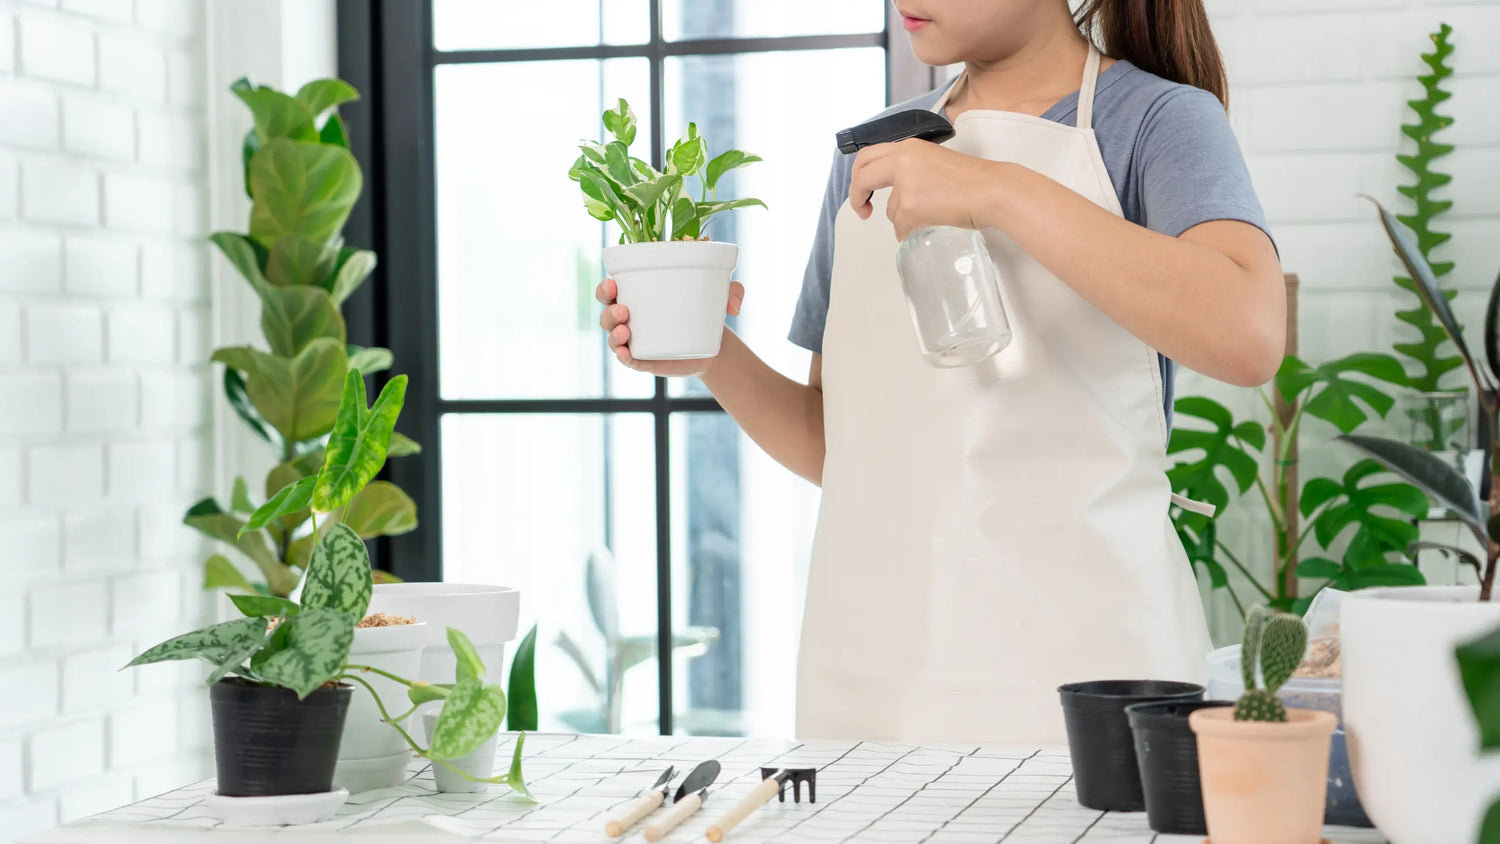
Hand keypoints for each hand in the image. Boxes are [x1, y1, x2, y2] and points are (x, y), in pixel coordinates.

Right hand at [596, 277, 744, 376]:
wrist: (714, 346)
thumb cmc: (708, 311)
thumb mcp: (722, 296)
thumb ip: (733, 292)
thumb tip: (735, 306)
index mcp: (639, 296)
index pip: (613, 289)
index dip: (606, 286)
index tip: (612, 281)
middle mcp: (632, 318)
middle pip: (607, 313)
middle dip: (607, 309)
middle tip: (622, 309)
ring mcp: (636, 341)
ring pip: (613, 336)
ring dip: (613, 333)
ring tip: (624, 330)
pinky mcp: (645, 360)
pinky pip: (628, 360)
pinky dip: (623, 357)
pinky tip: (625, 353)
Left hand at [848, 138, 1002, 240]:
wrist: (991, 191)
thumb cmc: (972, 180)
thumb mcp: (934, 161)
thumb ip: (911, 168)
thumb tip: (896, 188)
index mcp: (908, 147)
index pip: (867, 155)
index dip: (859, 175)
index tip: (863, 189)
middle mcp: (902, 160)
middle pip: (862, 177)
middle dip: (857, 196)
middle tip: (863, 209)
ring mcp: (905, 184)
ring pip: (890, 210)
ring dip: (904, 217)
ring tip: (933, 211)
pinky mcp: (910, 206)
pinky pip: (900, 227)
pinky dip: (911, 230)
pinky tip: (931, 223)